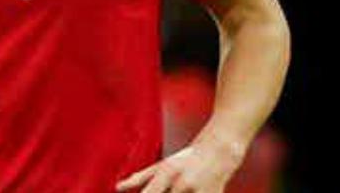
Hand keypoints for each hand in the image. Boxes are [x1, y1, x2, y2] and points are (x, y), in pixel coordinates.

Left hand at [115, 140, 244, 192]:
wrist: (221, 150)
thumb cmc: (188, 156)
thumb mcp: (162, 164)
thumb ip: (140, 178)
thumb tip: (118, 188)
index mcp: (167, 172)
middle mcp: (182, 183)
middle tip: (169, 190)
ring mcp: (200, 192)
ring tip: (180, 189)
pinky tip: (191, 191)